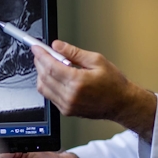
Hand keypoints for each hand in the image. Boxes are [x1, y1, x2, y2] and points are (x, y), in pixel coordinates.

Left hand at [33, 41, 157, 141]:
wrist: (121, 103)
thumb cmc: (114, 84)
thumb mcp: (96, 60)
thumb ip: (74, 52)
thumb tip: (57, 46)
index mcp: (78, 82)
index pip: (50, 66)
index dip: (41, 55)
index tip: (36, 47)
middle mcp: (70, 96)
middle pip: (44, 76)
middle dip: (39, 62)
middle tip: (42, 53)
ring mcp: (67, 105)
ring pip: (43, 88)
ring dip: (41, 74)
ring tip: (49, 64)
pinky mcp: (67, 111)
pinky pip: (49, 96)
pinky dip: (47, 84)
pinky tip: (54, 76)